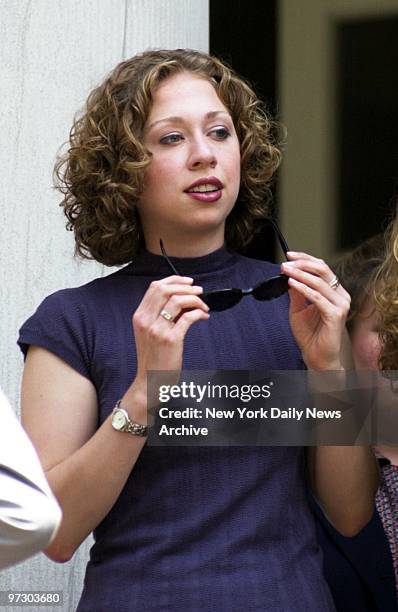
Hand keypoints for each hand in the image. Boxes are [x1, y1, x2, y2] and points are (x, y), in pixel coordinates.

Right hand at [129, 275, 209, 407]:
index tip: (187, 281)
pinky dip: (199, 313)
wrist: (150, 382)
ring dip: (195, 299)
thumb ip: (158, 315)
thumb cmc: (152, 358)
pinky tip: (203, 316)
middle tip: (199, 291)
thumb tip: (180, 299)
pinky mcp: (171, 340)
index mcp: (139, 316)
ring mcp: (157, 330)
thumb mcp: (148, 333)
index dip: (173, 280)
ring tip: (203, 305)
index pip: (155, 287)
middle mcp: (146, 320)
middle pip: (165, 289)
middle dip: (186, 287)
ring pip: (178, 301)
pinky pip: (188, 317)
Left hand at [281, 252, 350, 370]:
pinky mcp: (335, 315)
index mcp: (333, 292)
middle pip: (323, 270)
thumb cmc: (310, 335)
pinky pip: (318, 298)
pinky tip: (292, 284)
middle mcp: (340, 296)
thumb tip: (290, 275)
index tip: (289, 256)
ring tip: (286, 271)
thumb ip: (296, 293)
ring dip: (300, 274)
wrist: (316, 356)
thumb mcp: (298, 309)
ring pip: (320, 282)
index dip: (305, 259)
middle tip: (286, 262)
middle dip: (303, 264)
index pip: (322, 268)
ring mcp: (340, 305)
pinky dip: (304, 289)